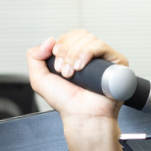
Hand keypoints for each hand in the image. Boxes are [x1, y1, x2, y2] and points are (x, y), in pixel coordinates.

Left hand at [26, 31, 123, 150]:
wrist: (81, 115)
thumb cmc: (66, 102)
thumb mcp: (39, 79)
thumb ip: (34, 56)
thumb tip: (49, 40)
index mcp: (76, 56)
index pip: (70, 36)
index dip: (60, 46)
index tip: (57, 65)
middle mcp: (91, 56)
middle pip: (78, 35)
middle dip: (66, 52)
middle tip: (64, 72)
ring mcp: (104, 58)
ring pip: (88, 39)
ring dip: (74, 55)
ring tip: (73, 73)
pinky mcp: (116, 62)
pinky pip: (101, 46)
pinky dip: (86, 54)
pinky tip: (81, 68)